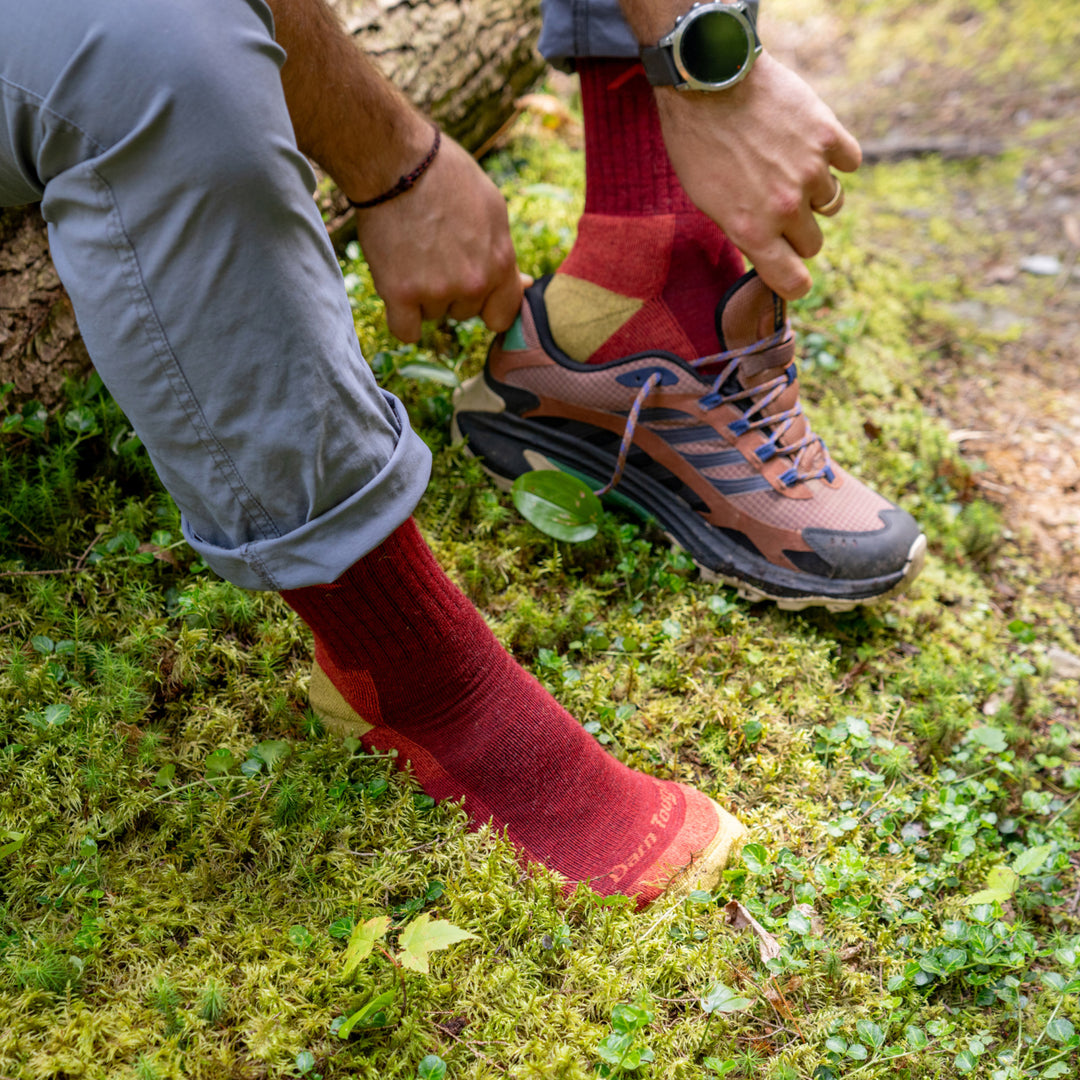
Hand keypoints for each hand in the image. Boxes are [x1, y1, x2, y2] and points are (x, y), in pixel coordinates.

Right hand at [354, 134, 522, 342]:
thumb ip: (505, 254)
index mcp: (500, 263)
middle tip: (434, 252)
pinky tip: (399, 292)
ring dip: (423, 297)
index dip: (486, 303)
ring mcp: (436, 290)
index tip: (471, 288)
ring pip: (433, 316)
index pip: (502, 315)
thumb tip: (524, 284)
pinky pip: (405, 332)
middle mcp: (472, 283)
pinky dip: (402, 319)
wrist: (395, 161)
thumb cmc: (447, 177)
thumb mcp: (493, 209)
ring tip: (413, 254)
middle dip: (451, 291)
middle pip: (463, 313)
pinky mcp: (400, 294)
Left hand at [654, 51, 861, 298]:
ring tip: (786, 165)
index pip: (792, 283)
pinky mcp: (828, 136)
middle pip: (812, 243)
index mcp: (752, 231)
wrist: (710, 80)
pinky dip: (835, 157)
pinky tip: (811, 144)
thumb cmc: (697, 142)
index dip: (793, 281)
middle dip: (798, 231)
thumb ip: (743, 228)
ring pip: (831, 203)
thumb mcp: (706, 199)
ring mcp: (810, 172)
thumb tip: (766, 248)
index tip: (790, 273)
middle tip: (778, 205)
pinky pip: (849, 163)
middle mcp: (786, 208)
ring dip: (814, 191)